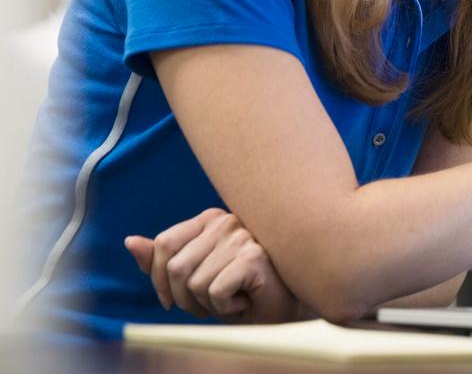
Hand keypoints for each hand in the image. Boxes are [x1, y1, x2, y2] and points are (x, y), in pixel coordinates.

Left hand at [124, 208, 300, 323]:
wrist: (284, 309)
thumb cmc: (241, 291)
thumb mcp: (195, 276)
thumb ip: (165, 261)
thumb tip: (130, 241)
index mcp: (211, 219)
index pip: (164, 243)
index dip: (158, 279)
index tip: (170, 301)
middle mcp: (226, 221)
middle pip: (175, 267)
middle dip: (184, 299)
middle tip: (209, 304)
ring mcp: (242, 236)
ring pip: (194, 283)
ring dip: (207, 304)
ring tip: (231, 300)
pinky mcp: (255, 256)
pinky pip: (215, 291)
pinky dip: (225, 307)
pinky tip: (245, 300)